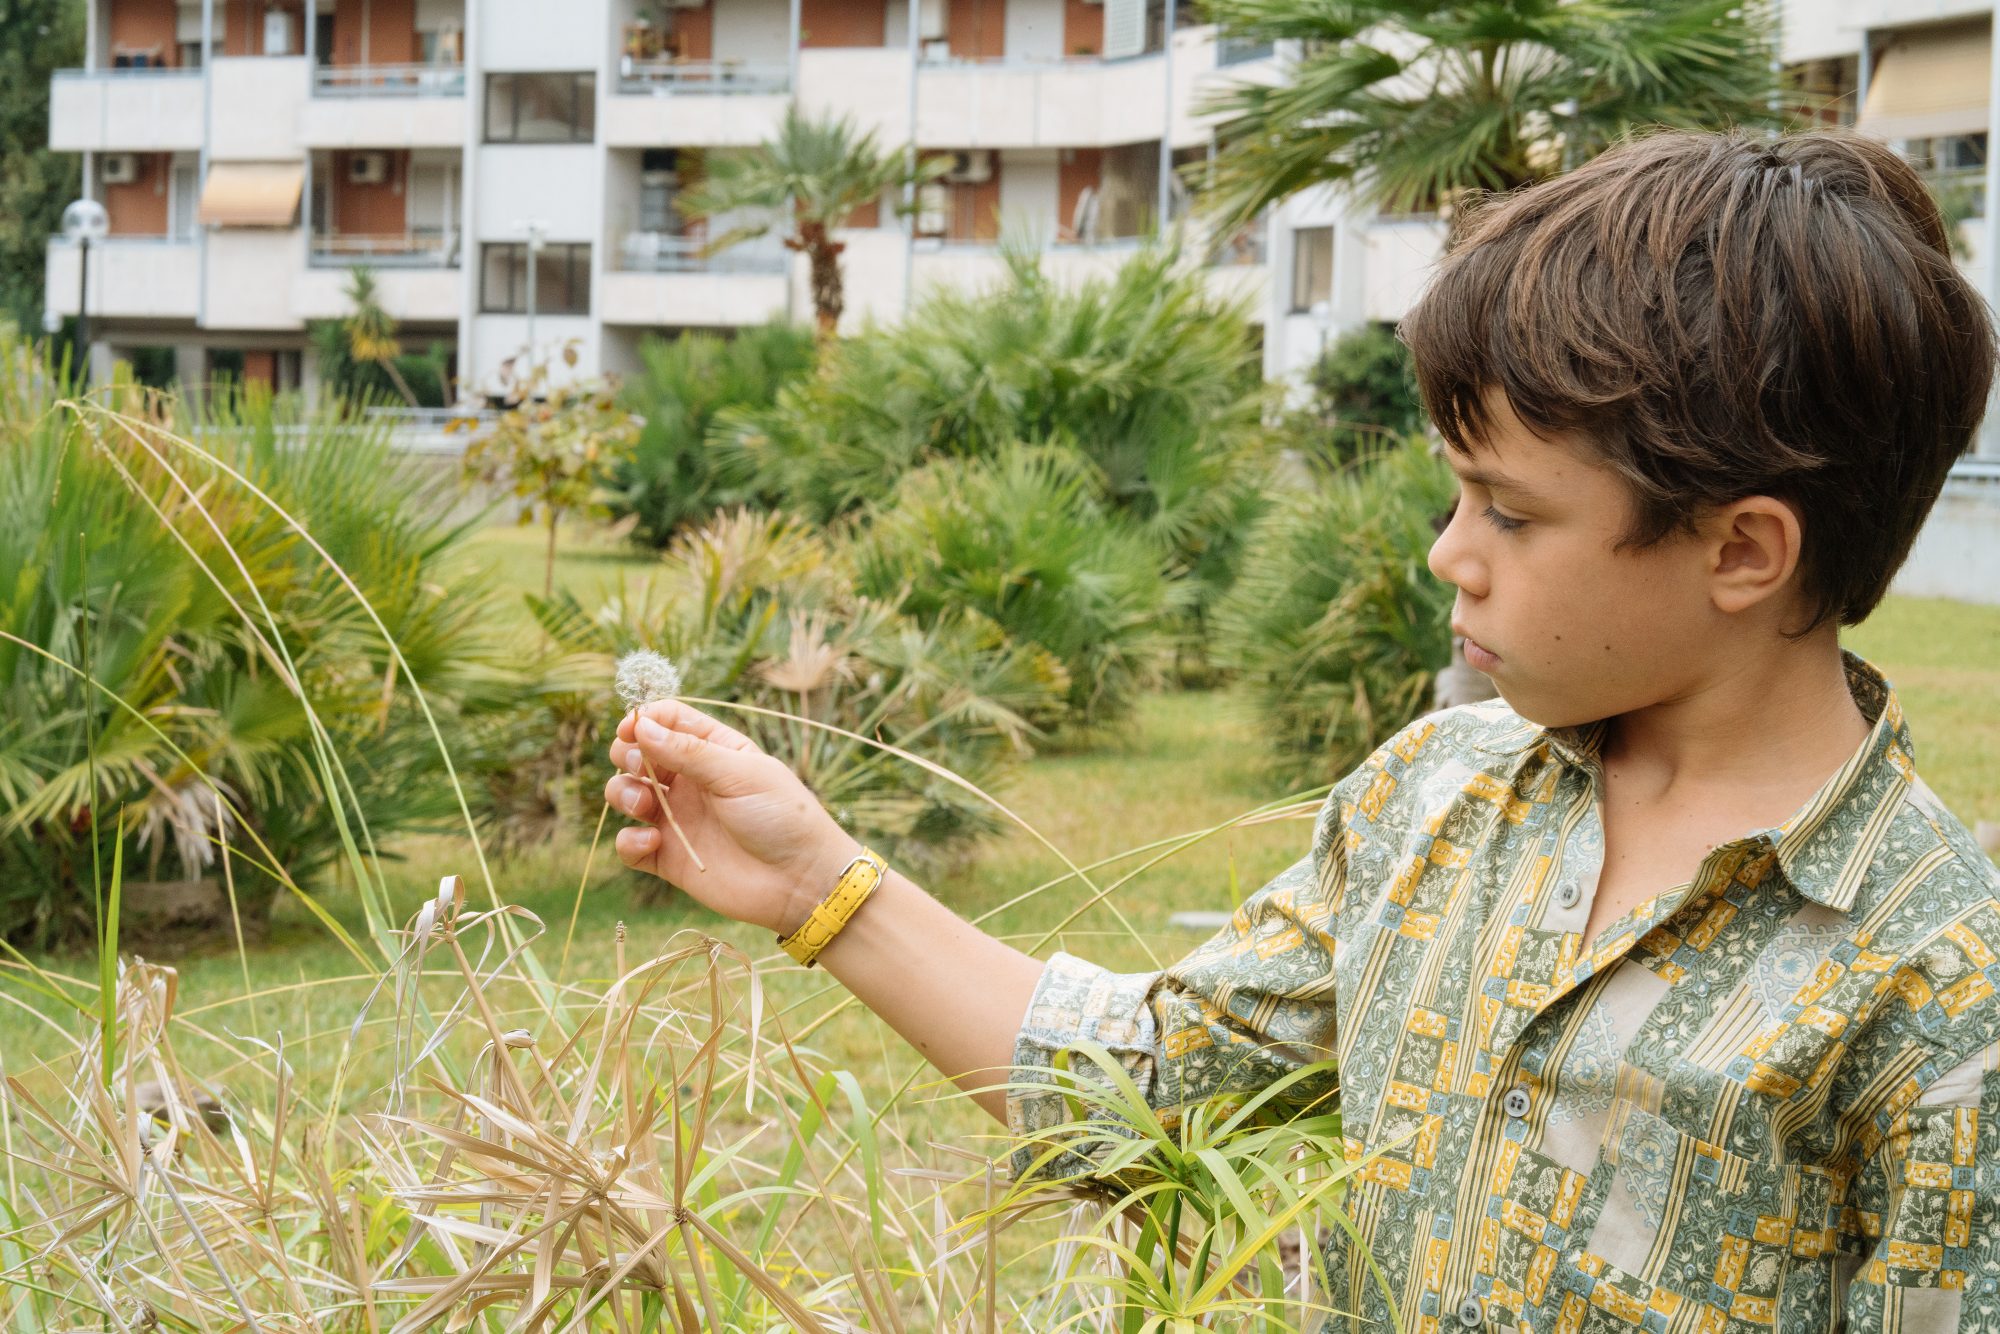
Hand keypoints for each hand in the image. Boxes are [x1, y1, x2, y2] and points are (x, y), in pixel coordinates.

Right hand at [606, 699, 860, 935]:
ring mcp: (677, 818)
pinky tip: (652, 842)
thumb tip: (642, 726)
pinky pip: (629, 845)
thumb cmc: (782, 818)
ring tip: (645, 806)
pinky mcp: (669, 857)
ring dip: (623, 793)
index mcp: (714, 751)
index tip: (629, 729)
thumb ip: (689, 752)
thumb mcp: (740, 774)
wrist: (800, 882)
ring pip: (626, 795)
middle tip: (638, 766)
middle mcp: (691, 781)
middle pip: (638, 754)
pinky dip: (629, 841)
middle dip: (627, 755)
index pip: (668, 721)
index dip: (645, 720)